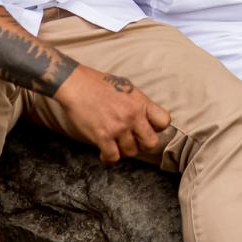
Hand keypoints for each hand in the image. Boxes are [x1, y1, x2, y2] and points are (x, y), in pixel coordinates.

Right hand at [56, 64, 170, 164]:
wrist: (76, 84)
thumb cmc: (99, 83)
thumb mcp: (126, 86)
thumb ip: (138, 103)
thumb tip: (146, 116)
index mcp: (141, 102)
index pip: (164, 121)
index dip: (157, 128)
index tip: (148, 128)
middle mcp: (133, 116)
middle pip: (151, 143)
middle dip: (143, 145)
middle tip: (134, 141)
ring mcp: (118, 127)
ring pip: (131, 152)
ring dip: (124, 150)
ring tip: (117, 143)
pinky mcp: (102, 136)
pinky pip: (113, 157)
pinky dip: (109, 157)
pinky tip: (105, 152)